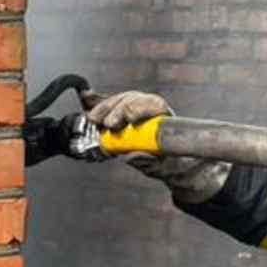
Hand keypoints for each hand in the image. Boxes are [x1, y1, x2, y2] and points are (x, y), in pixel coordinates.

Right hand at [83, 90, 228, 201]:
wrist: (173, 167)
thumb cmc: (173, 165)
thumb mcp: (164, 168)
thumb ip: (150, 163)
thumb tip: (131, 156)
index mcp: (166, 119)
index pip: (154, 104)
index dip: (139, 108)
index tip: (129, 119)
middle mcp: (153, 110)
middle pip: (134, 99)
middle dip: (119, 108)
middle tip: (108, 123)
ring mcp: (139, 111)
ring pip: (122, 100)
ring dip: (106, 107)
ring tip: (94, 119)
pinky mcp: (126, 117)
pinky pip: (113, 107)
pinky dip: (101, 110)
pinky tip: (92, 116)